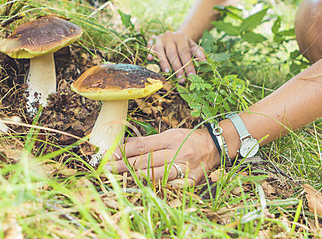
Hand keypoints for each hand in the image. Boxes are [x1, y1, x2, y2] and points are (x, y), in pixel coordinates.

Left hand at [105, 128, 220, 186]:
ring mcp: (185, 167)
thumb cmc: (188, 138)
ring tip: (120, 178)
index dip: (123, 151)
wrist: (215, 146)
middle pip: (146, 161)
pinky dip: (160, 187)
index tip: (108, 155)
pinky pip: (173, 187)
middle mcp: (177, 152)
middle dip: (124, 165)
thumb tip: (125, 144)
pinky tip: (146, 188)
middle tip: (106, 168)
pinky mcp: (192, 180)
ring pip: (157, 175)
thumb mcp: (170, 133)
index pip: (142, 145)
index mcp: (171, 138)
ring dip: (137, 177)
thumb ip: (149, 140)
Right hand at [147, 31, 206, 82]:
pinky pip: (150, 46)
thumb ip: (198, 54)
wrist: (174, 36)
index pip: (184, 52)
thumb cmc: (184, 45)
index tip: (191, 76)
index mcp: (181, 36)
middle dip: (177, 67)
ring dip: (164, 62)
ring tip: (167, 73)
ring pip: (161, 51)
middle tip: (180, 79)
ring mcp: (160, 38)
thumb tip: (204, 62)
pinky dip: (150, 53)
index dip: (188, 64)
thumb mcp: (192, 47)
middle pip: (172, 53)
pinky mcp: (152, 40)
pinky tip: (150, 59)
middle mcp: (169, 35)